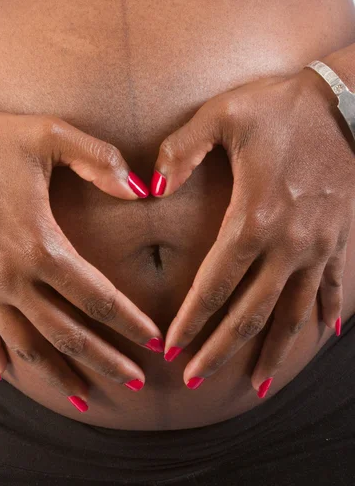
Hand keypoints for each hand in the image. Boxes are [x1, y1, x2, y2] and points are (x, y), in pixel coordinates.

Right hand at [0, 107, 162, 409]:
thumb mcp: (48, 136)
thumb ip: (99, 160)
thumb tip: (141, 189)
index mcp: (38, 245)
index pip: (96, 297)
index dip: (128, 322)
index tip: (153, 341)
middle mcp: (10, 277)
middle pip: (67, 333)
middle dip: (105, 360)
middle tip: (136, 382)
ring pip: (27, 344)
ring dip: (58, 372)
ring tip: (85, 395)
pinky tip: (11, 377)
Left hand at [151, 69, 354, 396]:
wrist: (347, 101)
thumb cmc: (281, 107)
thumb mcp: (223, 114)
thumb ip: (181, 149)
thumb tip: (150, 187)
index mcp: (253, 218)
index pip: (214, 285)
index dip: (191, 321)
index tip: (172, 349)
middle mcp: (288, 244)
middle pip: (250, 312)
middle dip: (220, 350)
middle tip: (195, 381)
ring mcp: (318, 246)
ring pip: (293, 312)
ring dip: (272, 351)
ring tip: (255, 384)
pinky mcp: (339, 239)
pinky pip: (334, 286)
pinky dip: (327, 313)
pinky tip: (321, 337)